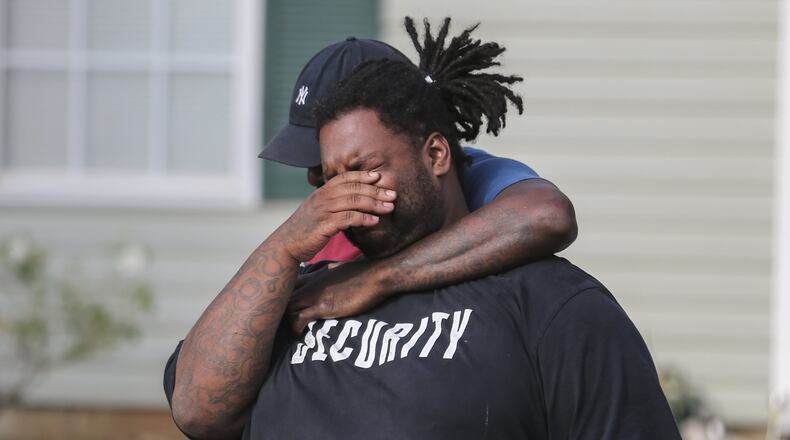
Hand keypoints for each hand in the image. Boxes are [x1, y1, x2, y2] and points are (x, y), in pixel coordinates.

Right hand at [276, 171, 396, 261]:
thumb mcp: (318, 211)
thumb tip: (352, 202)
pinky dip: (363, 218)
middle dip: (376, 191)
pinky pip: (348, 218)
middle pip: (354, 188)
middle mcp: (323, 198)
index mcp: (322, 192)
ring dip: (374, 204)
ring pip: (353, 201)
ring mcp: (323, 211)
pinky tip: (374, 221)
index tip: (379, 177)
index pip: (345, 178)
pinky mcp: (324, 225)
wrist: (286, 245)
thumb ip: (333, 204)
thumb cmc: (305, 229)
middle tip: (393, 195)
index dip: (363, 176)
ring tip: (390, 208)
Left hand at [287, 261, 385, 333]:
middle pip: (284, 296)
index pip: (290, 283)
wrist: (376, 275)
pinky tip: (301, 334)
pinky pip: (299, 318)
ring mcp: (316, 295)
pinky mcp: (324, 306)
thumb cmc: (364, 272)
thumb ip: (333, 270)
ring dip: (287, 321)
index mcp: (316, 275)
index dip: (286, 295)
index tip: (288, 307)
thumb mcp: (343, 267)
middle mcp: (312, 284)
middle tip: (286, 323)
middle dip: (281, 310)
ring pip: (287, 307)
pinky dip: (296, 328)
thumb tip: (332, 268)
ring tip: (293, 330)